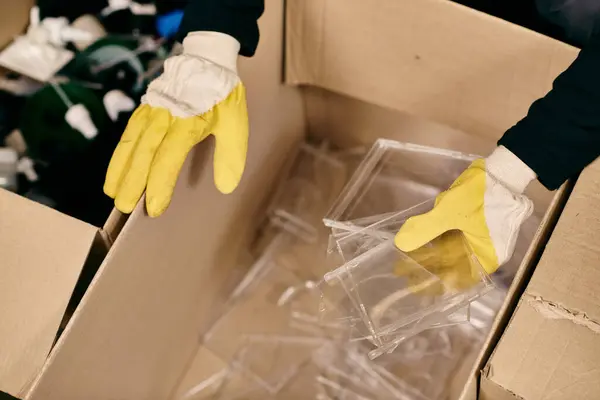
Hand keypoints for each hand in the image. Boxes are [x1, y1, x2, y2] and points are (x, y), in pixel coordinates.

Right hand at [104, 32, 248, 216]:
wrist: (207, 60)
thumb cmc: (222, 96)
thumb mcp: (236, 123)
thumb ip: (231, 155)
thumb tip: (226, 187)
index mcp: (188, 122)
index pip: (168, 157)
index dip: (160, 183)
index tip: (155, 207)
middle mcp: (164, 118)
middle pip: (143, 153)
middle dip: (132, 182)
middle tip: (124, 206)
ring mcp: (151, 112)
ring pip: (130, 143)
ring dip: (119, 169)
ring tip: (112, 193)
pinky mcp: (143, 109)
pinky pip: (127, 133)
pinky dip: (119, 153)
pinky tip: (115, 171)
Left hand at [394, 146, 534, 275]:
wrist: (501, 171)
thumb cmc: (481, 195)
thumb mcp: (450, 212)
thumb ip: (425, 228)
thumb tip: (401, 243)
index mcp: (484, 258)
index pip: (455, 279)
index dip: (432, 283)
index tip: (411, 283)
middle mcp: (481, 254)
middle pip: (451, 267)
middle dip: (426, 269)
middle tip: (400, 269)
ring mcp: (476, 241)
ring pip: (449, 254)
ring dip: (427, 256)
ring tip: (404, 257)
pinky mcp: (469, 228)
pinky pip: (450, 241)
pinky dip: (434, 243)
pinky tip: (417, 244)